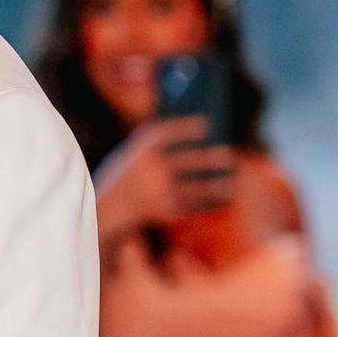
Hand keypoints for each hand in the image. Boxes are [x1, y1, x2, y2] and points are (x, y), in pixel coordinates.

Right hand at [94, 116, 237, 238]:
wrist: (107, 212)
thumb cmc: (126, 181)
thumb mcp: (131, 159)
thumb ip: (155, 149)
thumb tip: (194, 135)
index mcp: (138, 153)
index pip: (164, 134)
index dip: (184, 128)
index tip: (204, 124)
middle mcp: (149, 171)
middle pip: (186, 161)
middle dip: (208, 159)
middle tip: (226, 155)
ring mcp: (158, 192)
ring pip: (196, 189)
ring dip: (215, 187)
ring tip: (229, 184)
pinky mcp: (166, 211)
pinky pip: (194, 206)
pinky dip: (209, 204)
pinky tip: (221, 201)